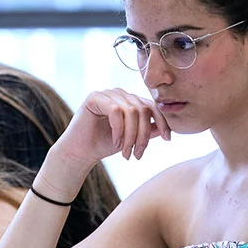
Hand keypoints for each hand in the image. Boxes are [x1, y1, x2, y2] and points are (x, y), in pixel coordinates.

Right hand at [54, 89, 170, 169]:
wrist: (80, 152)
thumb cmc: (104, 145)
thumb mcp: (132, 138)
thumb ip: (148, 130)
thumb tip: (167, 128)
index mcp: (129, 100)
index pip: (152, 106)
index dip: (162, 121)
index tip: (168, 139)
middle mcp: (119, 94)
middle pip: (143, 109)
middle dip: (143, 135)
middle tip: (137, 154)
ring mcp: (107, 93)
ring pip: (131, 112)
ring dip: (131, 136)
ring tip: (126, 153)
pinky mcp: (94, 97)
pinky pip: (116, 111)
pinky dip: (119, 130)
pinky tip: (116, 143)